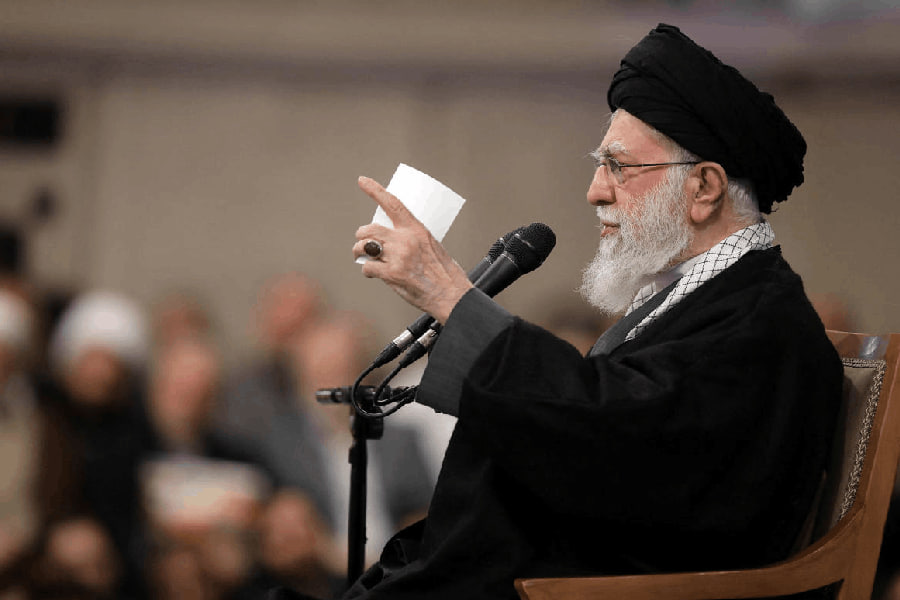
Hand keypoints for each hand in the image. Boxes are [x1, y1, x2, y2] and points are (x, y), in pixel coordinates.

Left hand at [353, 176, 472, 322]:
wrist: (452, 295)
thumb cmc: (445, 274)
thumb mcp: (433, 246)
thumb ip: (411, 242)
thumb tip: (391, 244)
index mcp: (417, 229)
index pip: (393, 204)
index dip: (375, 190)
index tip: (362, 180)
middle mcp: (406, 240)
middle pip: (370, 229)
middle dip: (361, 235)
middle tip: (361, 243)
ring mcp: (398, 257)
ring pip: (364, 246)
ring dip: (358, 251)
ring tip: (361, 256)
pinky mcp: (392, 274)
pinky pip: (367, 267)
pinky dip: (366, 271)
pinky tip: (371, 273)